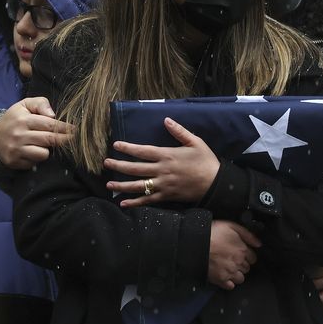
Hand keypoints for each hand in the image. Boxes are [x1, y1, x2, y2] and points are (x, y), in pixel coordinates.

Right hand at [0, 97, 73, 169]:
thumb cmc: (14, 119)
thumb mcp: (24, 105)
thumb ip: (40, 103)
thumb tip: (53, 115)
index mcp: (23, 120)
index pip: (49, 124)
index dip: (64, 128)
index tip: (75, 130)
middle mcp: (19, 135)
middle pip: (49, 140)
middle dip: (64, 140)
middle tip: (74, 139)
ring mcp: (16, 150)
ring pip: (43, 154)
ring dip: (48, 150)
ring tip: (45, 144)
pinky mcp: (14, 161)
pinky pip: (34, 162)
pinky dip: (37, 158)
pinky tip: (33, 151)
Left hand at [103, 117, 219, 206]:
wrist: (216, 184)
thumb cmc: (206, 161)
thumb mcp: (195, 142)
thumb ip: (179, 131)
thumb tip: (166, 120)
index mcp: (167, 156)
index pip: (143, 151)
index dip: (128, 148)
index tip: (116, 145)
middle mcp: (162, 171)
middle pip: (135, 169)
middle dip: (119, 166)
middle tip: (106, 163)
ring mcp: (163, 185)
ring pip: (138, 186)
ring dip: (122, 186)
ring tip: (109, 184)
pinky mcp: (167, 197)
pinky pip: (148, 201)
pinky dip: (135, 203)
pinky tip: (123, 203)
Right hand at [208, 220, 260, 290]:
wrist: (196, 243)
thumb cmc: (213, 233)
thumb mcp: (232, 226)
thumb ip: (247, 235)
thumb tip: (259, 244)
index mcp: (242, 250)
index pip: (253, 258)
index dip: (247, 256)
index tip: (241, 254)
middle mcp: (238, 263)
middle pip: (247, 268)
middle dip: (242, 264)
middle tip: (232, 259)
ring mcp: (230, 272)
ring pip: (240, 278)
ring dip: (236, 274)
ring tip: (228, 268)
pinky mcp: (221, 280)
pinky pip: (230, 286)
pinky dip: (229, 282)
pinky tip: (224, 276)